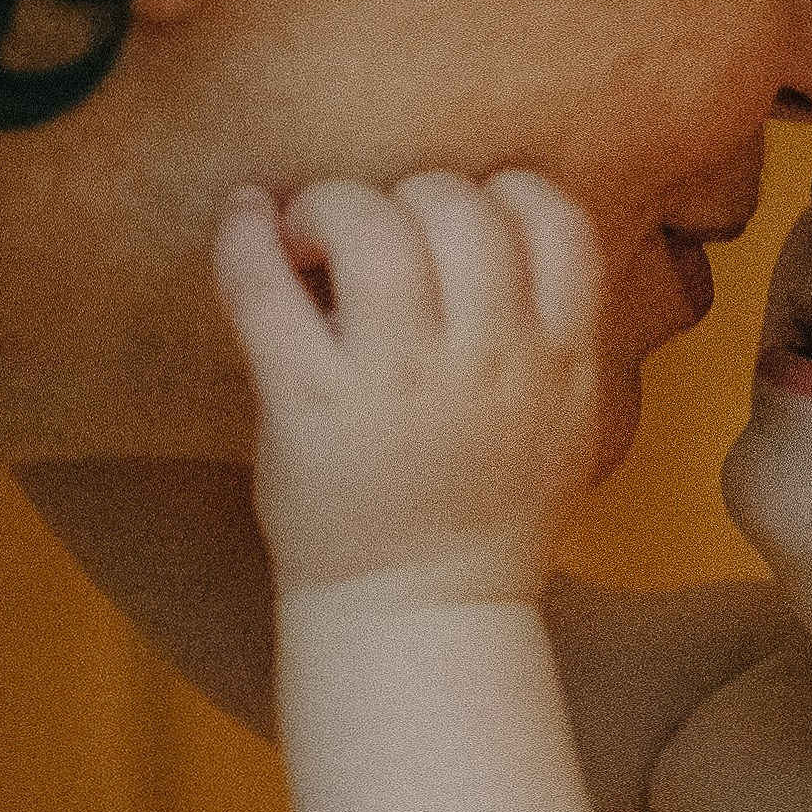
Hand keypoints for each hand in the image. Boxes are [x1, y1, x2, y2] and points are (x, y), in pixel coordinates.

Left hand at [212, 170, 601, 605]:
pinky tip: (244, 220)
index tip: (462, 219)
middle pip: (459, 205)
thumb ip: (554, 333)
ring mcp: (398, 380)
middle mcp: (488, 360)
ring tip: (309, 234)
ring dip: (331, 204)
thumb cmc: (488, 517)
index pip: (557, 220)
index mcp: (558, 361)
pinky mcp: (309, 402)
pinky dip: (244, 235)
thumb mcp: (567, 423)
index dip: (505, 193)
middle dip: (409, 195)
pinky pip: (264, 285)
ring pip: (371, 223)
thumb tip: (506, 229)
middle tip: (372, 233)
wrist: (421, 618)